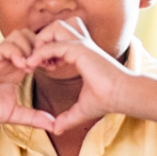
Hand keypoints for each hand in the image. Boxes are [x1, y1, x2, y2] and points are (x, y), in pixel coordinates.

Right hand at [0, 30, 54, 131]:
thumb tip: (54, 125)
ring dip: (30, 48)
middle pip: (30, 35)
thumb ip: (34, 117)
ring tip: (32, 66)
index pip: (36, 48)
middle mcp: (8, 59)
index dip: (47, 54)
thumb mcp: (14, 114)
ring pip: (19, 36)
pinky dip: (17, 52)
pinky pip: (5, 46)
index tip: (53, 68)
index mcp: (16, 68)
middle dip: (41, 46)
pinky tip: (22, 67)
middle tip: (45, 64)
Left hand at [25, 18, 132, 134]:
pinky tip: (33, 65)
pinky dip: (40, 52)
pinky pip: (54, 45)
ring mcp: (81, 45)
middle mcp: (81, 44)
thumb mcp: (82, 109)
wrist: (123, 97)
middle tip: (34, 60)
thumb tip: (56, 130)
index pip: (58, 38)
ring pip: (55, 27)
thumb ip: (67, 117)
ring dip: (41, 41)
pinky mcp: (81, 49)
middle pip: (56, 26)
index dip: (45, 49)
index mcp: (82, 53)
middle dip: (41, 39)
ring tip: (34, 60)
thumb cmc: (107, 100)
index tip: (40, 67)